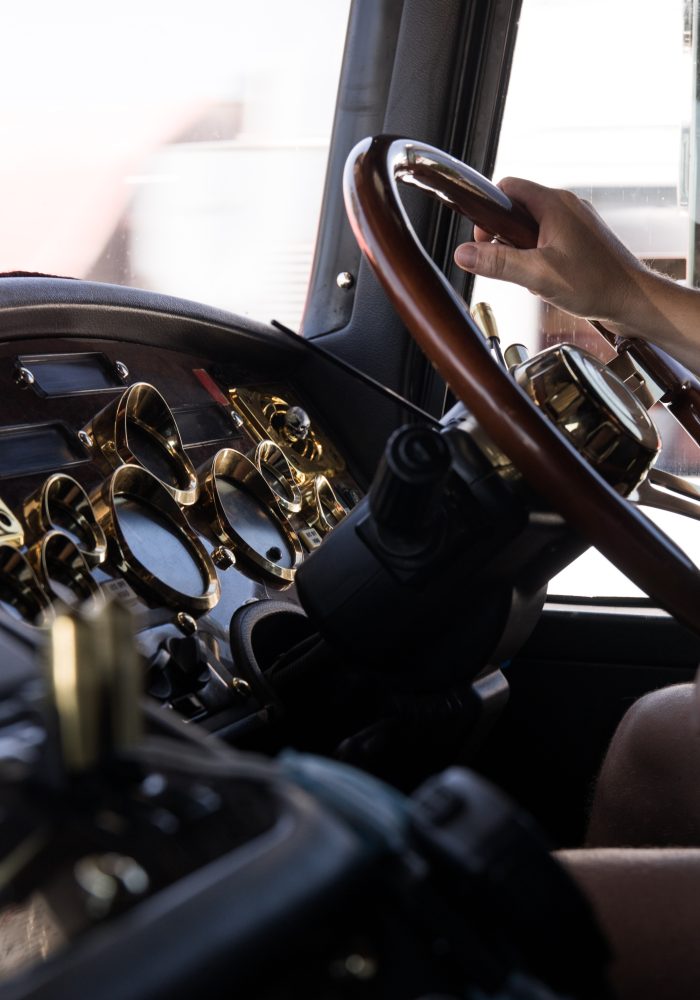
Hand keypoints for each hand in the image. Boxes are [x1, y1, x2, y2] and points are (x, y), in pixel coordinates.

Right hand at [453, 177, 651, 326]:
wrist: (633, 301)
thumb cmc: (596, 285)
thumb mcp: (538, 275)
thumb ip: (498, 262)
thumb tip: (463, 253)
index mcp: (555, 204)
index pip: (507, 188)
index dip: (488, 212)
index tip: (483, 240)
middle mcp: (566, 207)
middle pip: (517, 210)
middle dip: (504, 238)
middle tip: (506, 264)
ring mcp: (576, 223)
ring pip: (532, 228)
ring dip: (522, 252)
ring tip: (532, 276)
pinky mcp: (582, 240)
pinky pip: (548, 241)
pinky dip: (539, 259)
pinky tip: (546, 281)